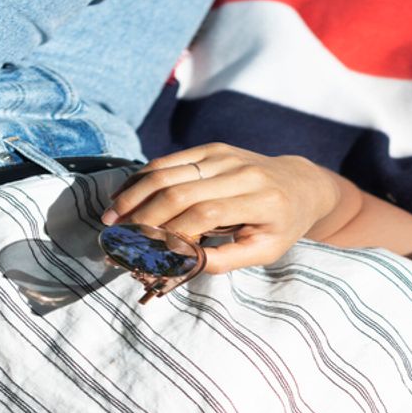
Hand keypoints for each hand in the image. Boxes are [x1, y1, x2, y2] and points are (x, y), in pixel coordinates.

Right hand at [101, 143, 342, 272]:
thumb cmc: (282, 226)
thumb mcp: (265, 251)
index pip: (205, 214)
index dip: (170, 232)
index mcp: (262, 201)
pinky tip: (125, 195)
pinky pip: (170, 161)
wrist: (300, 185)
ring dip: (134, 194)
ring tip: (111, 217)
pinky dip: (143, 178)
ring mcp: (226, 156)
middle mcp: (243, 173)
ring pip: (168, 172)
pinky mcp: (213, 148)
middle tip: (116, 235)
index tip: (144, 252)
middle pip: (179, 191)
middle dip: (142, 215)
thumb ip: (225, 259)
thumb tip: (180, 264)